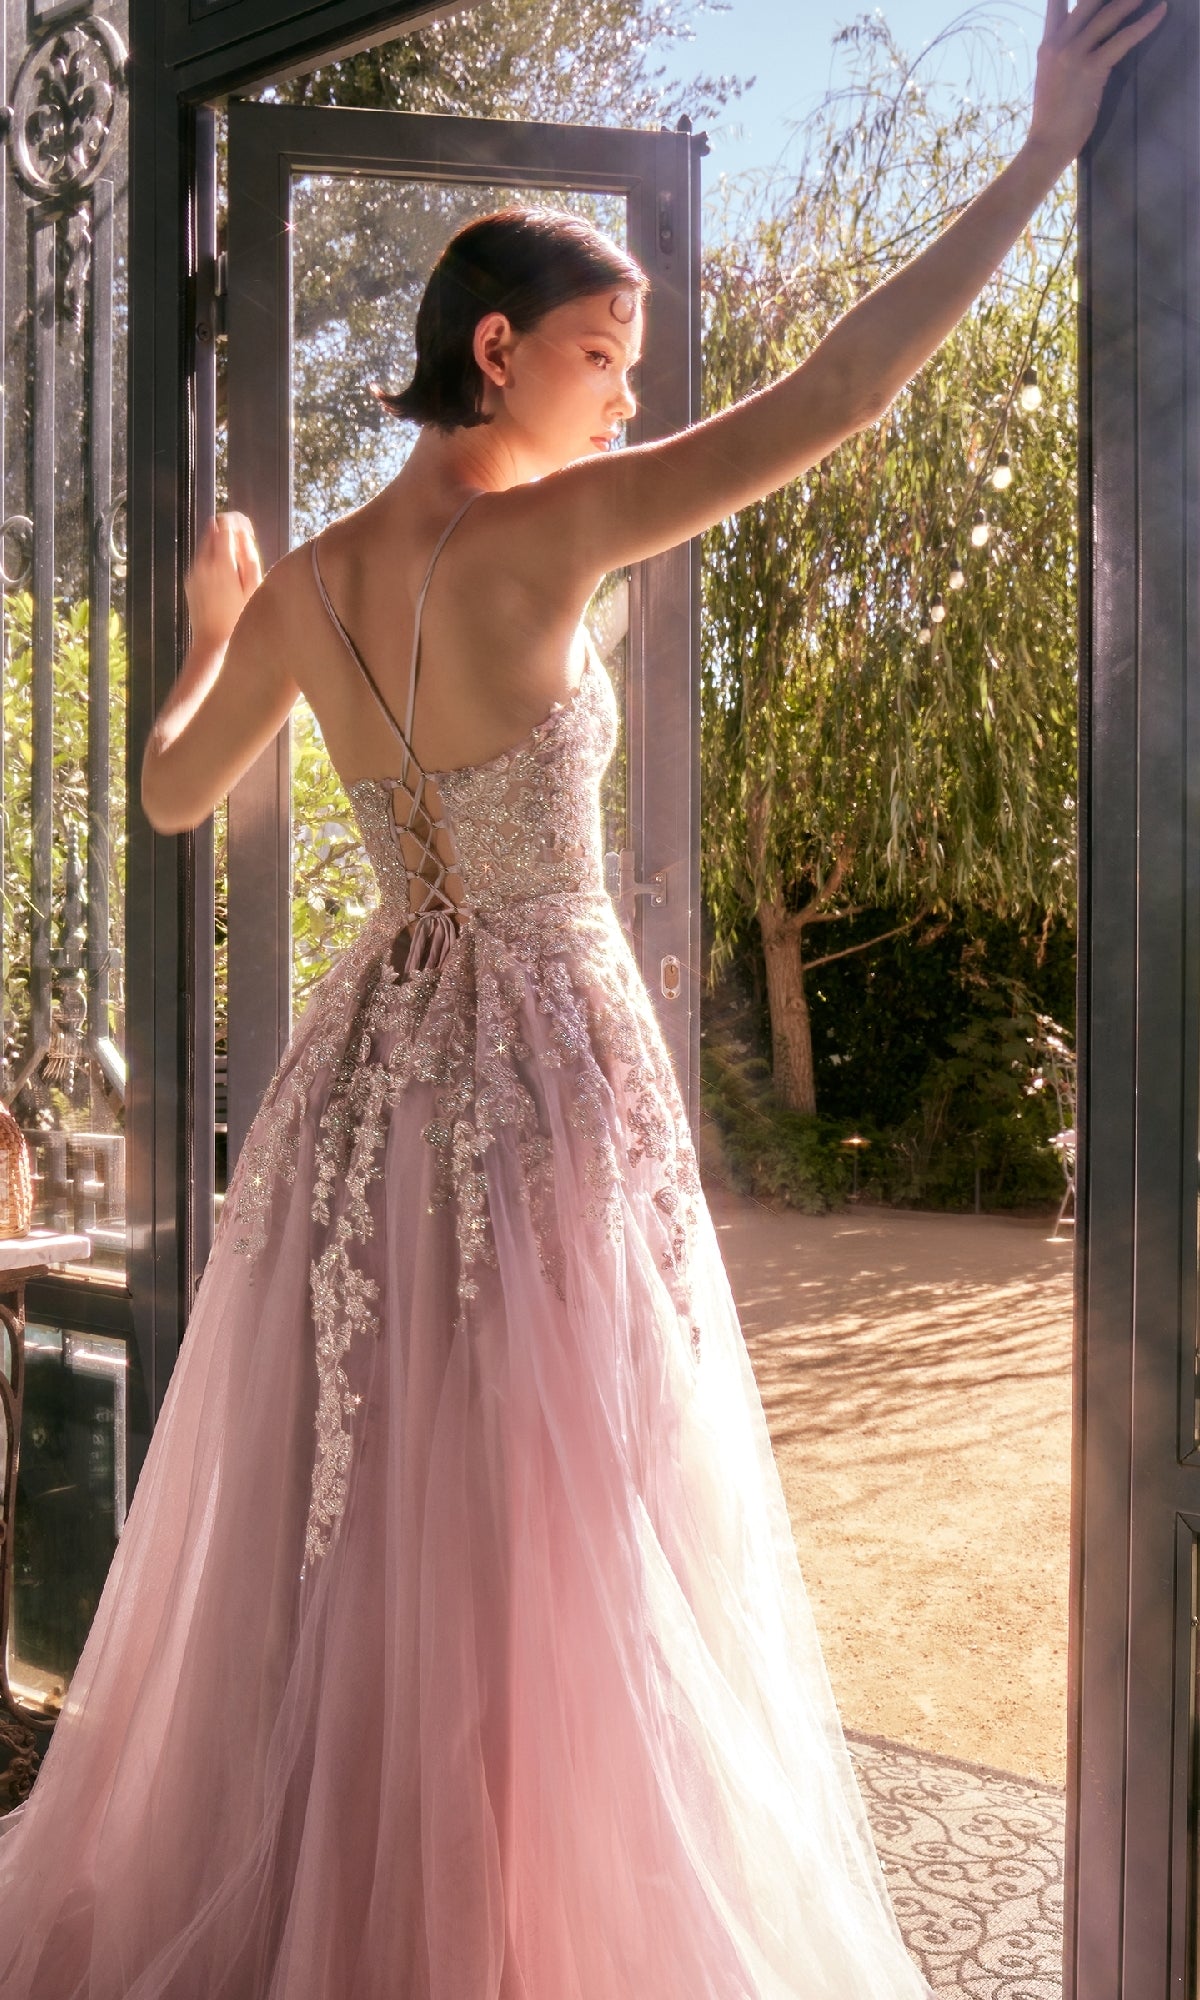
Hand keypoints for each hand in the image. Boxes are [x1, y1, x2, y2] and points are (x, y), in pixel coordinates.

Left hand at [185, 512, 262, 649]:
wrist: (213, 641)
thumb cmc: (239, 618)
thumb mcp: (253, 588)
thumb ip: (248, 557)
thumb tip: (244, 534)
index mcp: (221, 563)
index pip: (224, 524)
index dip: (237, 521)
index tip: (246, 527)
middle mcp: (203, 563)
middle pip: (212, 529)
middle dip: (228, 530)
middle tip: (243, 542)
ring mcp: (194, 572)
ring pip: (206, 544)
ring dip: (220, 545)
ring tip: (236, 564)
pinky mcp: (190, 581)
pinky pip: (202, 561)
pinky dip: (213, 560)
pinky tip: (225, 580)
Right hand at [1027, 0, 1165, 168]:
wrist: (1047, 142)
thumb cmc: (1051, 116)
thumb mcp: (1050, 76)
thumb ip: (1063, 55)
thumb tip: (1084, 41)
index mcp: (1047, 45)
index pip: (1057, 4)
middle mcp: (1059, 43)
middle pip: (1087, 2)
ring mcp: (1074, 55)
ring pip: (1107, 15)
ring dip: (1130, 1)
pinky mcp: (1092, 69)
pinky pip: (1123, 39)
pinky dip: (1144, 24)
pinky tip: (1159, 13)